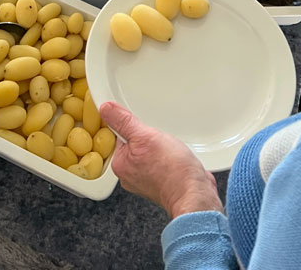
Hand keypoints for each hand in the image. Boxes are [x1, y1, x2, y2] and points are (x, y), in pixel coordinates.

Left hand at [99, 101, 221, 218]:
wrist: (194, 192)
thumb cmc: (171, 170)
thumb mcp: (145, 136)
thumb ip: (124, 122)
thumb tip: (106, 109)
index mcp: (120, 164)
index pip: (117, 134)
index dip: (130, 125)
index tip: (140, 124)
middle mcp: (130, 174)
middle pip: (133, 142)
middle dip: (146, 134)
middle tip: (156, 138)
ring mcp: (145, 179)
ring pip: (148, 150)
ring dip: (158, 144)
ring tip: (167, 147)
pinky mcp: (160, 180)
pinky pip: (159, 159)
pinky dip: (166, 154)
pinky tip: (173, 154)